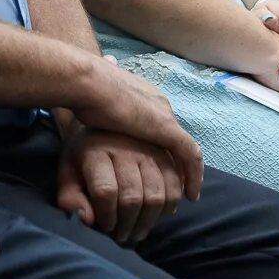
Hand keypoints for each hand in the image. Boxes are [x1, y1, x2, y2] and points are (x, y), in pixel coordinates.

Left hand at [56, 126, 180, 245]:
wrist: (102, 123)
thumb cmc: (83, 157)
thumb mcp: (67, 173)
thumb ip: (70, 197)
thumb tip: (88, 219)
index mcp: (95, 149)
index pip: (105, 191)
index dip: (106, 217)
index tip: (104, 226)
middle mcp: (123, 146)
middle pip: (133, 197)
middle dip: (127, 225)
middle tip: (122, 236)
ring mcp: (147, 148)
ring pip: (156, 195)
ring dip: (148, 221)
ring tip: (138, 231)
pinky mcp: (165, 152)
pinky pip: (175, 185)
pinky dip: (169, 206)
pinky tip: (157, 215)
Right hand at [64, 55, 203, 200]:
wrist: (88, 84)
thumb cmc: (85, 91)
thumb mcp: (99, 101)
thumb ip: (105, 104)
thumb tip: (100, 91)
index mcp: (144, 96)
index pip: (161, 126)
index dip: (161, 148)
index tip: (158, 167)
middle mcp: (160, 104)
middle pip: (175, 138)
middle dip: (176, 162)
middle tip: (175, 186)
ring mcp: (164, 116)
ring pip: (186, 148)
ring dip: (187, 172)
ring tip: (184, 194)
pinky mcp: (167, 128)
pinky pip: (189, 155)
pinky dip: (192, 175)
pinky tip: (190, 195)